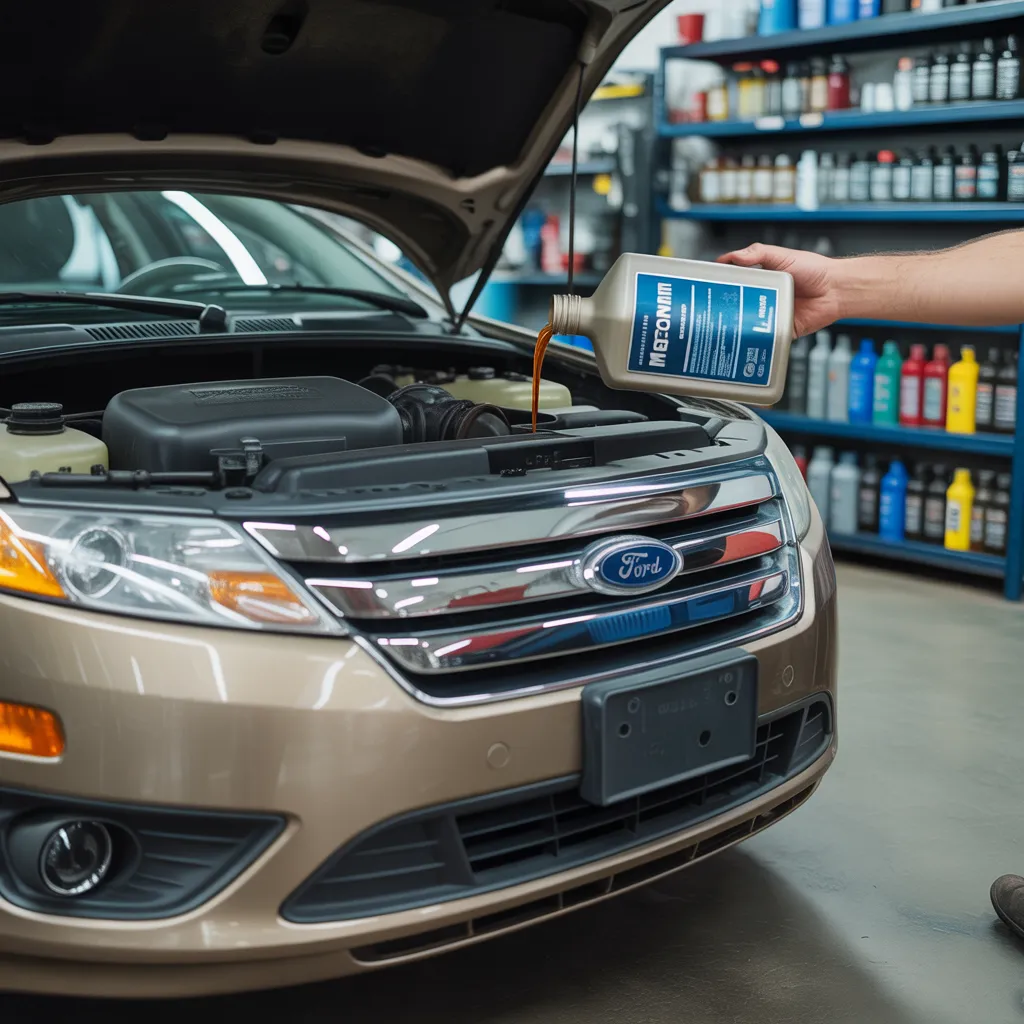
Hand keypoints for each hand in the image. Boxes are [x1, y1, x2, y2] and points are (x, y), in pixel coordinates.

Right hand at [717, 243, 842, 337]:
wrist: (836, 291)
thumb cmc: (814, 271)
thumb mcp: (782, 255)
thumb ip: (758, 253)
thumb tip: (733, 257)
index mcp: (761, 279)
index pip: (734, 281)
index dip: (720, 283)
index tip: (705, 285)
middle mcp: (763, 298)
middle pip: (736, 304)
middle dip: (723, 306)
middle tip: (709, 308)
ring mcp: (769, 315)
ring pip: (747, 322)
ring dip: (737, 324)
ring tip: (722, 324)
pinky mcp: (778, 330)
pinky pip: (763, 337)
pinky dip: (755, 338)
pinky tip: (746, 336)